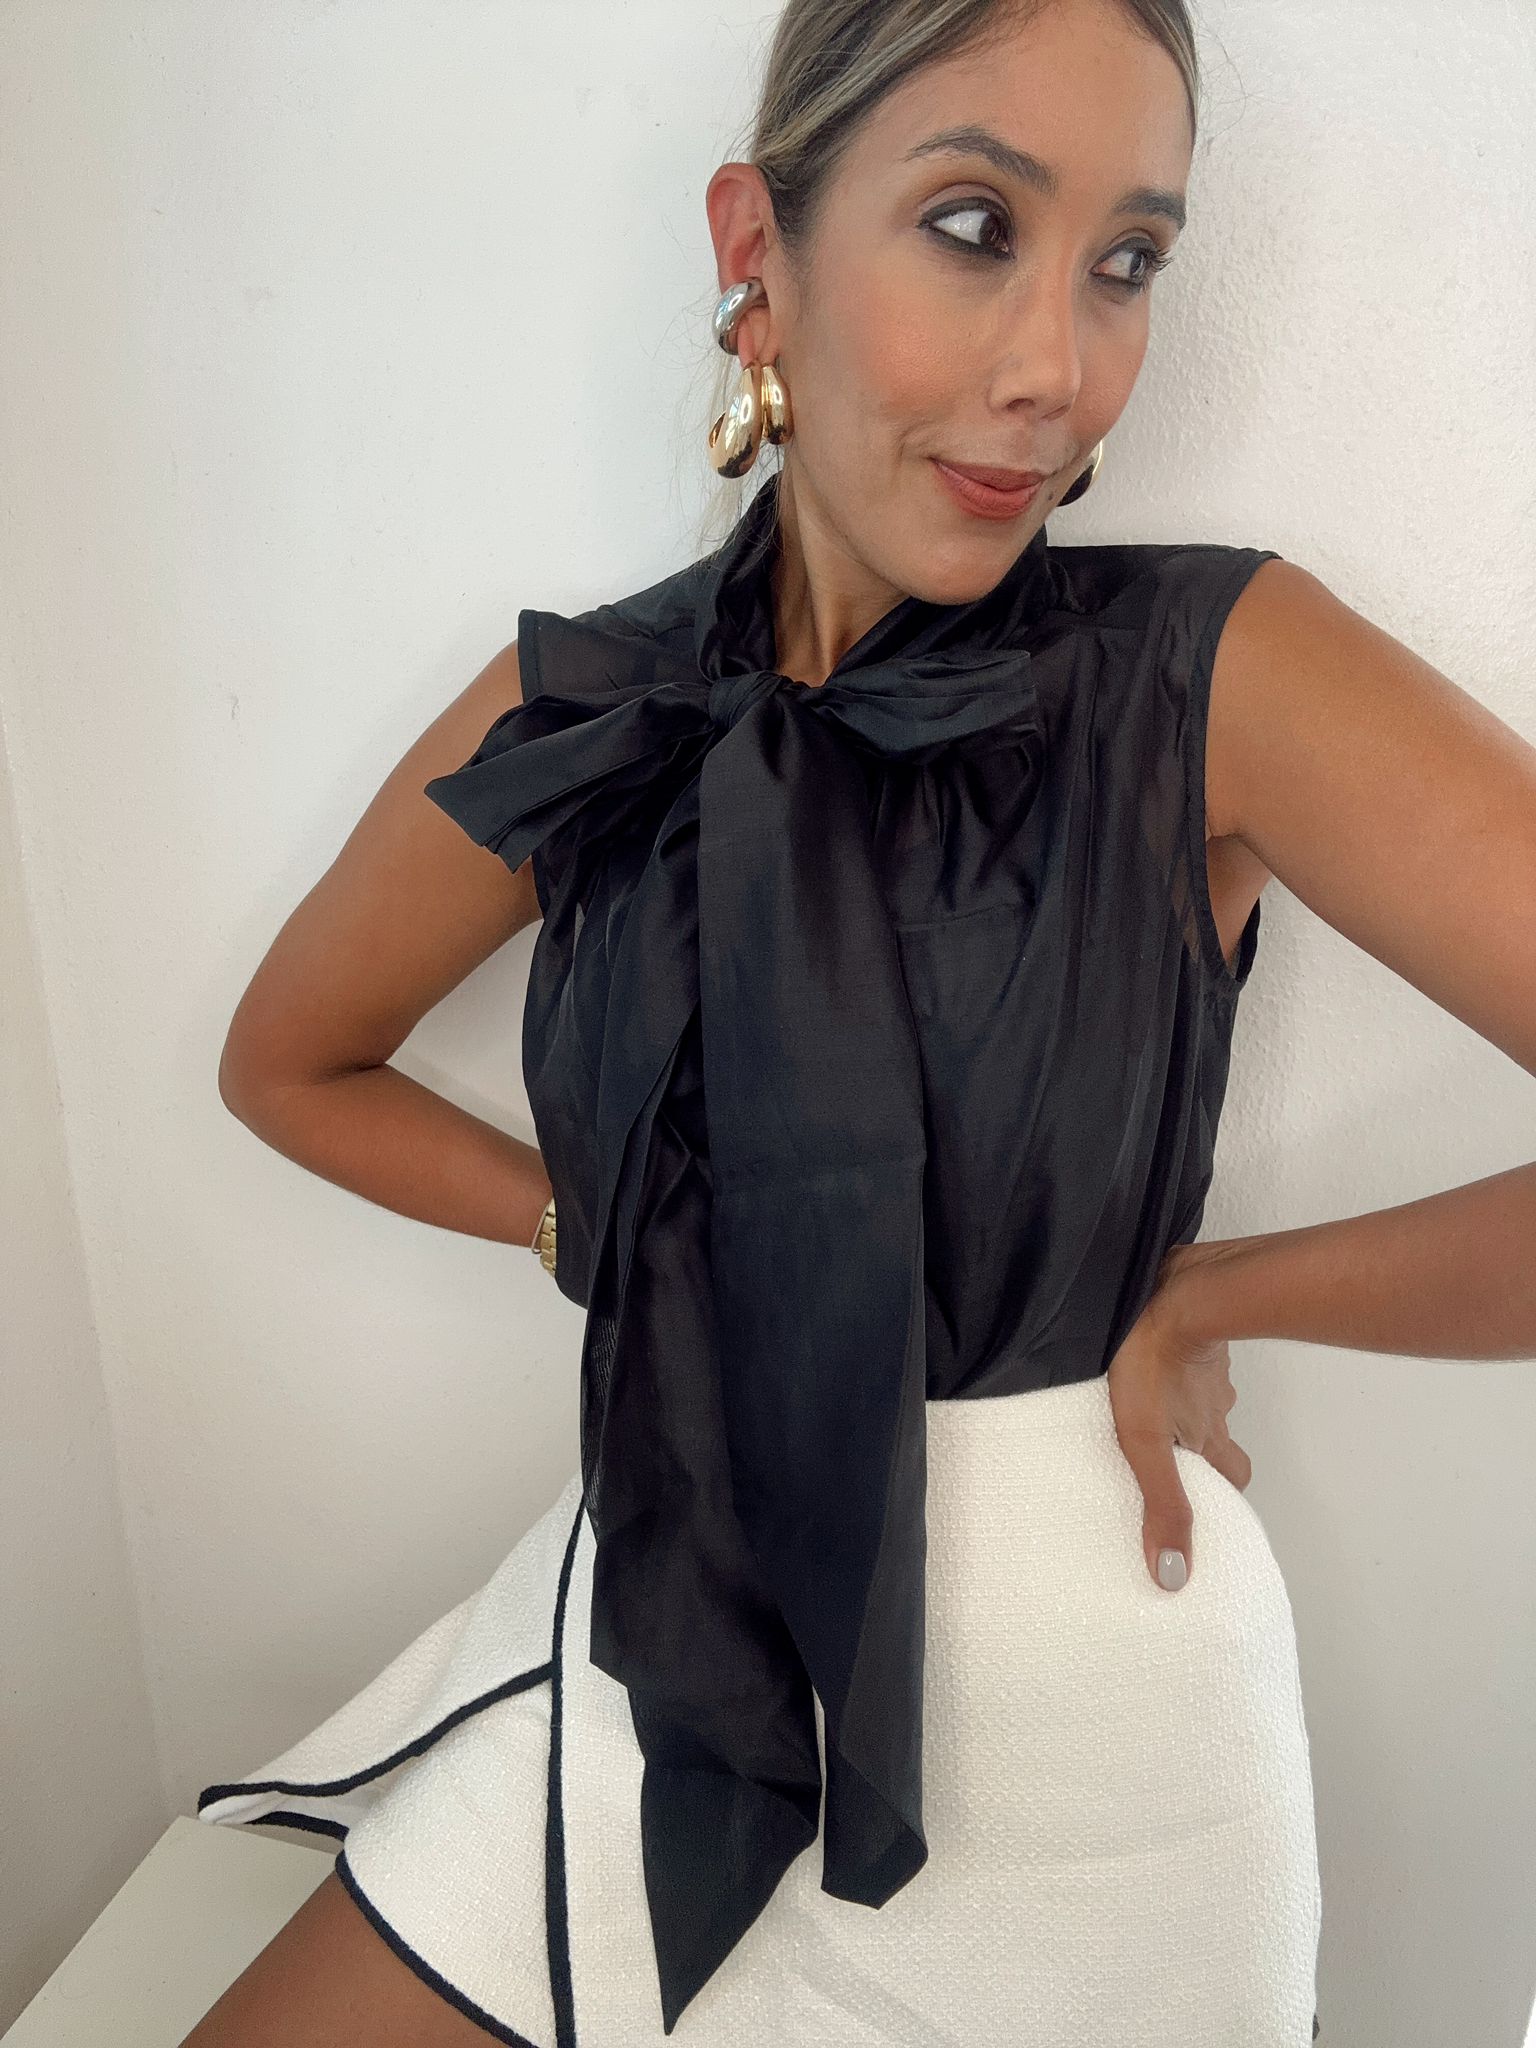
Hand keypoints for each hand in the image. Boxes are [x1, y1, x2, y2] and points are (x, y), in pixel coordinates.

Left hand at [1106, 1240, 1253, 1591]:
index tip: (1207, 1504)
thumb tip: (1172, 1577)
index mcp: (1206, 1435)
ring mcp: (1205, 1363)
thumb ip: (1160, 1503)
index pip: (1231, 1476)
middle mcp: (1213, 1403)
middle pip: (1220, 1434)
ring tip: (1148, 1404)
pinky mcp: (1187, 1325)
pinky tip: (1143, 1353)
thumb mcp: (1145, 1443)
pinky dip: (1174, 1359)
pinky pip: (1187, 1350)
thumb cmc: (1152, 1362)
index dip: (1221, 1494)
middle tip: (1174, 1454)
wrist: (1174, 1289)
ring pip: (1205, 1392)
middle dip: (1202, 1448)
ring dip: (1184, 1401)